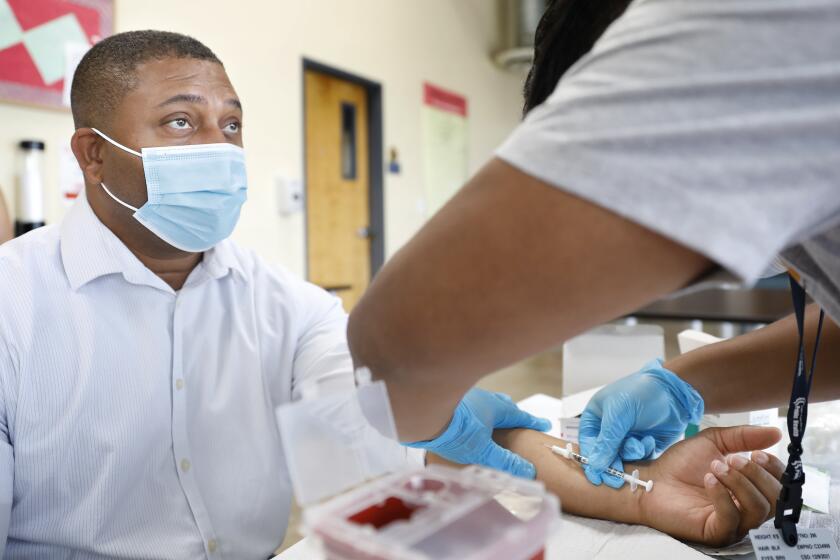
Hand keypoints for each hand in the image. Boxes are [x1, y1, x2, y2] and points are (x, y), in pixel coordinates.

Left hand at [405, 388, 550, 477]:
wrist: (420, 413)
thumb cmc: (454, 430)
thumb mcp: (483, 450)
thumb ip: (505, 460)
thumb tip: (528, 470)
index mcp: (494, 407)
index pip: (519, 415)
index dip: (532, 421)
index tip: (544, 424)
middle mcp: (481, 398)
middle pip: (501, 404)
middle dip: (510, 413)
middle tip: (516, 421)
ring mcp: (463, 396)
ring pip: (483, 402)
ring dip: (489, 411)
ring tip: (490, 421)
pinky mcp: (447, 400)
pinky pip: (466, 405)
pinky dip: (471, 413)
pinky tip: (464, 421)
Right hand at [579, 358, 703, 487]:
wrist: (674, 390)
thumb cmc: (641, 392)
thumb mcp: (618, 414)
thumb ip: (606, 441)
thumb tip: (595, 465)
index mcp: (597, 417)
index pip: (588, 443)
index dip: (590, 460)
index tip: (596, 477)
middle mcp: (610, 428)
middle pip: (604, 455)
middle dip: (612, 464)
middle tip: (617, 479)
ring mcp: (627, 436)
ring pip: (622, 457)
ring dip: (631, 453)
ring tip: (639, 445)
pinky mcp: (644, 443)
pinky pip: (640, 457)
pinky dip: (644, 451)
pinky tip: (649, 440)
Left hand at [639, 425, 783, 546]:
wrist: (653, 480)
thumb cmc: (681, 464)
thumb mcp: (714, 441)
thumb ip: (744, 437)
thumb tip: (776, 432)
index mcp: (750, 488)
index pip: (780, 485)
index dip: (774, 469)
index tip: (757, 453)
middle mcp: (746, 508)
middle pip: (774, 499)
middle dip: (756, 474)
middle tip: (733, 459)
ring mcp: (734, 523)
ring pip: (758, 509)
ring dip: (739, 482)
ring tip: (716, 467)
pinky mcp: (717, 532)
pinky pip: (732, 518)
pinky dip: (723, 496)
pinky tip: (709, 480)